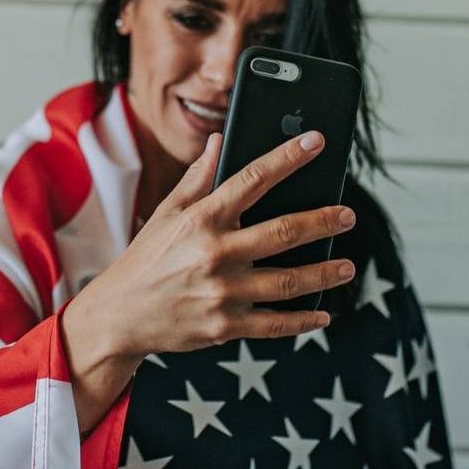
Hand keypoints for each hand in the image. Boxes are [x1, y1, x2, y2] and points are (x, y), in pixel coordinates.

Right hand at [69, 129, 357, 364]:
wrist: (120, 315)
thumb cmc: (145, 259)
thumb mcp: (165, 213)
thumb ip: (197, 179)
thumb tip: (218, 141)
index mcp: (201, 219)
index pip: (253, 179)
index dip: (288, 157)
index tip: (316, 142)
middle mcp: (215, 253)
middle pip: (284, 232)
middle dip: (323, 221)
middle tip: (348, 215)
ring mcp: (223, 292)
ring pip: (288, 281)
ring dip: (324, 273)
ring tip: (348, 266)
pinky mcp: (226, 326)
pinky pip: (274, 323)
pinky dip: (303, 321)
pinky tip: (323, 314)